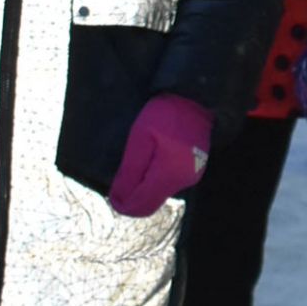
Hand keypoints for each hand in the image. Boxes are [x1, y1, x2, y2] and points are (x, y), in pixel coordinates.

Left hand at [107, 95, 211, 215]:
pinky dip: (152, 182)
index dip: (123, 205)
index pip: (141, 204)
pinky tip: (147, 164)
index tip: (111, 195)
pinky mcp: (192, 171)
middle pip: (150, 203)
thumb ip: (130, 169)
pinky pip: (167, 186)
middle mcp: (182, 182)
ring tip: (132, 168)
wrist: (195, 100)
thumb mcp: (140, 137)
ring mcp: (190, 178)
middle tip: (119, 180)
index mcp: (169, 174)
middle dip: (131, 198)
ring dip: (142, 189)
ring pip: (158, 196)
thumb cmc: (165, 115)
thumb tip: (119, 197)